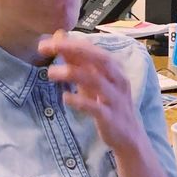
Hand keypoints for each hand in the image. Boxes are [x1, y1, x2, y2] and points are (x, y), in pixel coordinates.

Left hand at [38, 31, 143, 153]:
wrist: (129, 136)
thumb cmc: (109, 104)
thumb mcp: (93, 82)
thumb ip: (78, 62)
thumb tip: (59, 39)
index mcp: (114, 69)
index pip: (92, 49)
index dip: (70, 43)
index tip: (47, 42)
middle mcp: (117, 80)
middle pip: (98, 58)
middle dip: (73, 50)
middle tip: (49, 47)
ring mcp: (115, 98)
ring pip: (95, 80)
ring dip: (72, 73)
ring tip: (50, 73)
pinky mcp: (111, 117)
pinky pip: (96, 107)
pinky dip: (80, 101)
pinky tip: (65, 98)